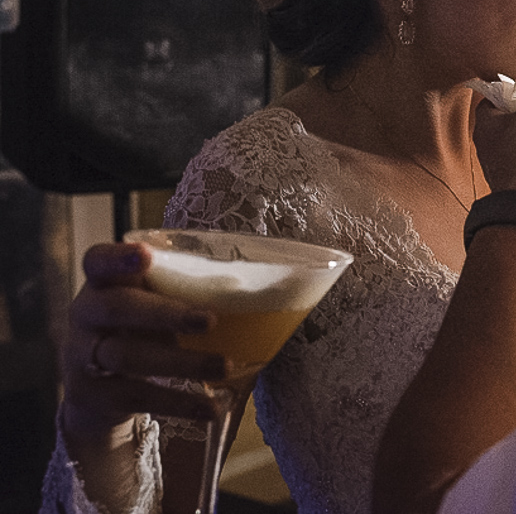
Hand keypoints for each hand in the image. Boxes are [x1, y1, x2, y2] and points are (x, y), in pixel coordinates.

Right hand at [61, 241, 225, 437]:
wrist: (99, 391)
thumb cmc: (142, 329)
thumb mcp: (156, 304)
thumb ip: (190, 291)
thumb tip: (284, 289)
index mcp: (104, 282)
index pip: (98, 260)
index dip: (117, 258)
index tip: (146, 255)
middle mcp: (86, 314)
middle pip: (117, 307)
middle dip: (165, 313)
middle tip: (210, 320)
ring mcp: (83, 356)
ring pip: (127, 355)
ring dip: (182, 362)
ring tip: (225, 366)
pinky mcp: (94, 396)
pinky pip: (136, 396)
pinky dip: (178, 402)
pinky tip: (210, 407)